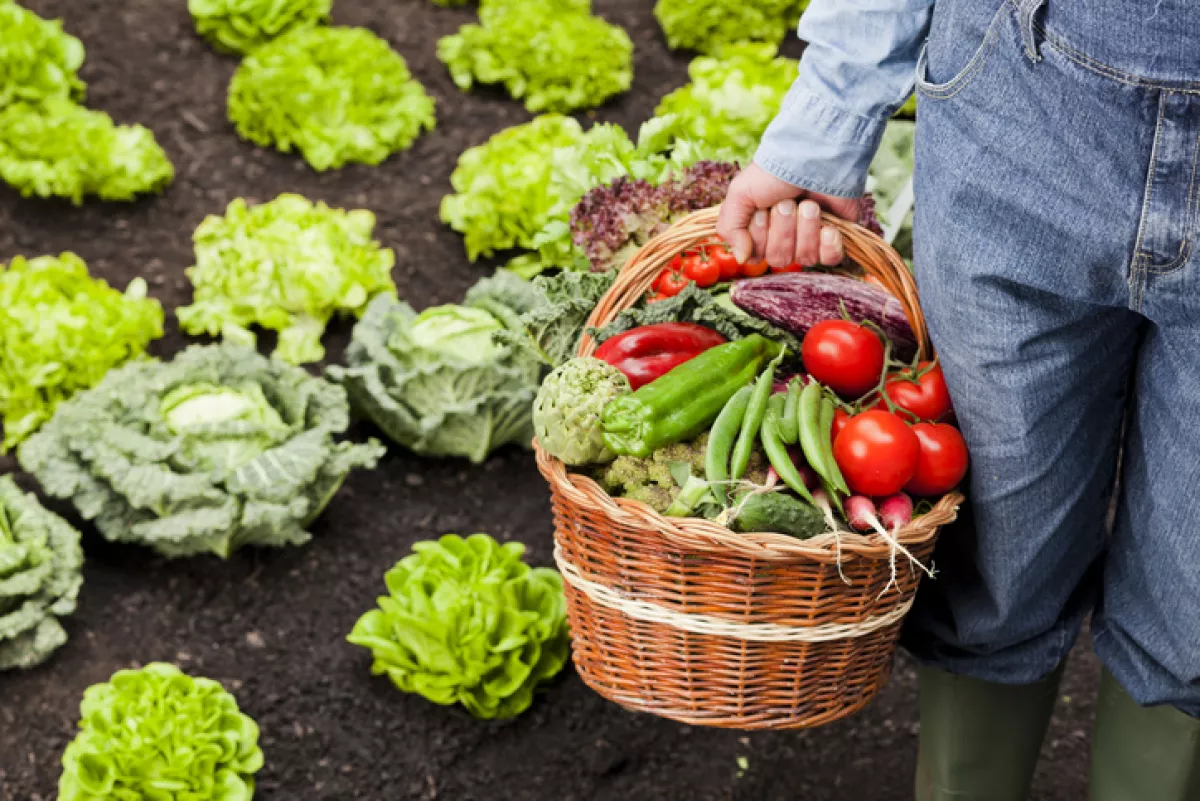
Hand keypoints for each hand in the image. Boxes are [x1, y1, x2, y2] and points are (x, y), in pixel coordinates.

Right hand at [716, 163, 859, 269]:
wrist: (813, 156)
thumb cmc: (773, 173)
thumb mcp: (739, 194)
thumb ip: (730, 229)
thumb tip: (741, 259)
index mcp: (759, 233)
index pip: (755, 257)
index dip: (760, 236)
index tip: (762, 211)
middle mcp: (784, 240)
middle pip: (780, 259)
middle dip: (784, 228)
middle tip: (787, 202)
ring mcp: (811, 240)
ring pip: (805, 257)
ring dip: (806, 227)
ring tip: (808, 203)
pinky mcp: (836, 239)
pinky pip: (830, 259)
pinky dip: (829, 244)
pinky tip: (829, 227)